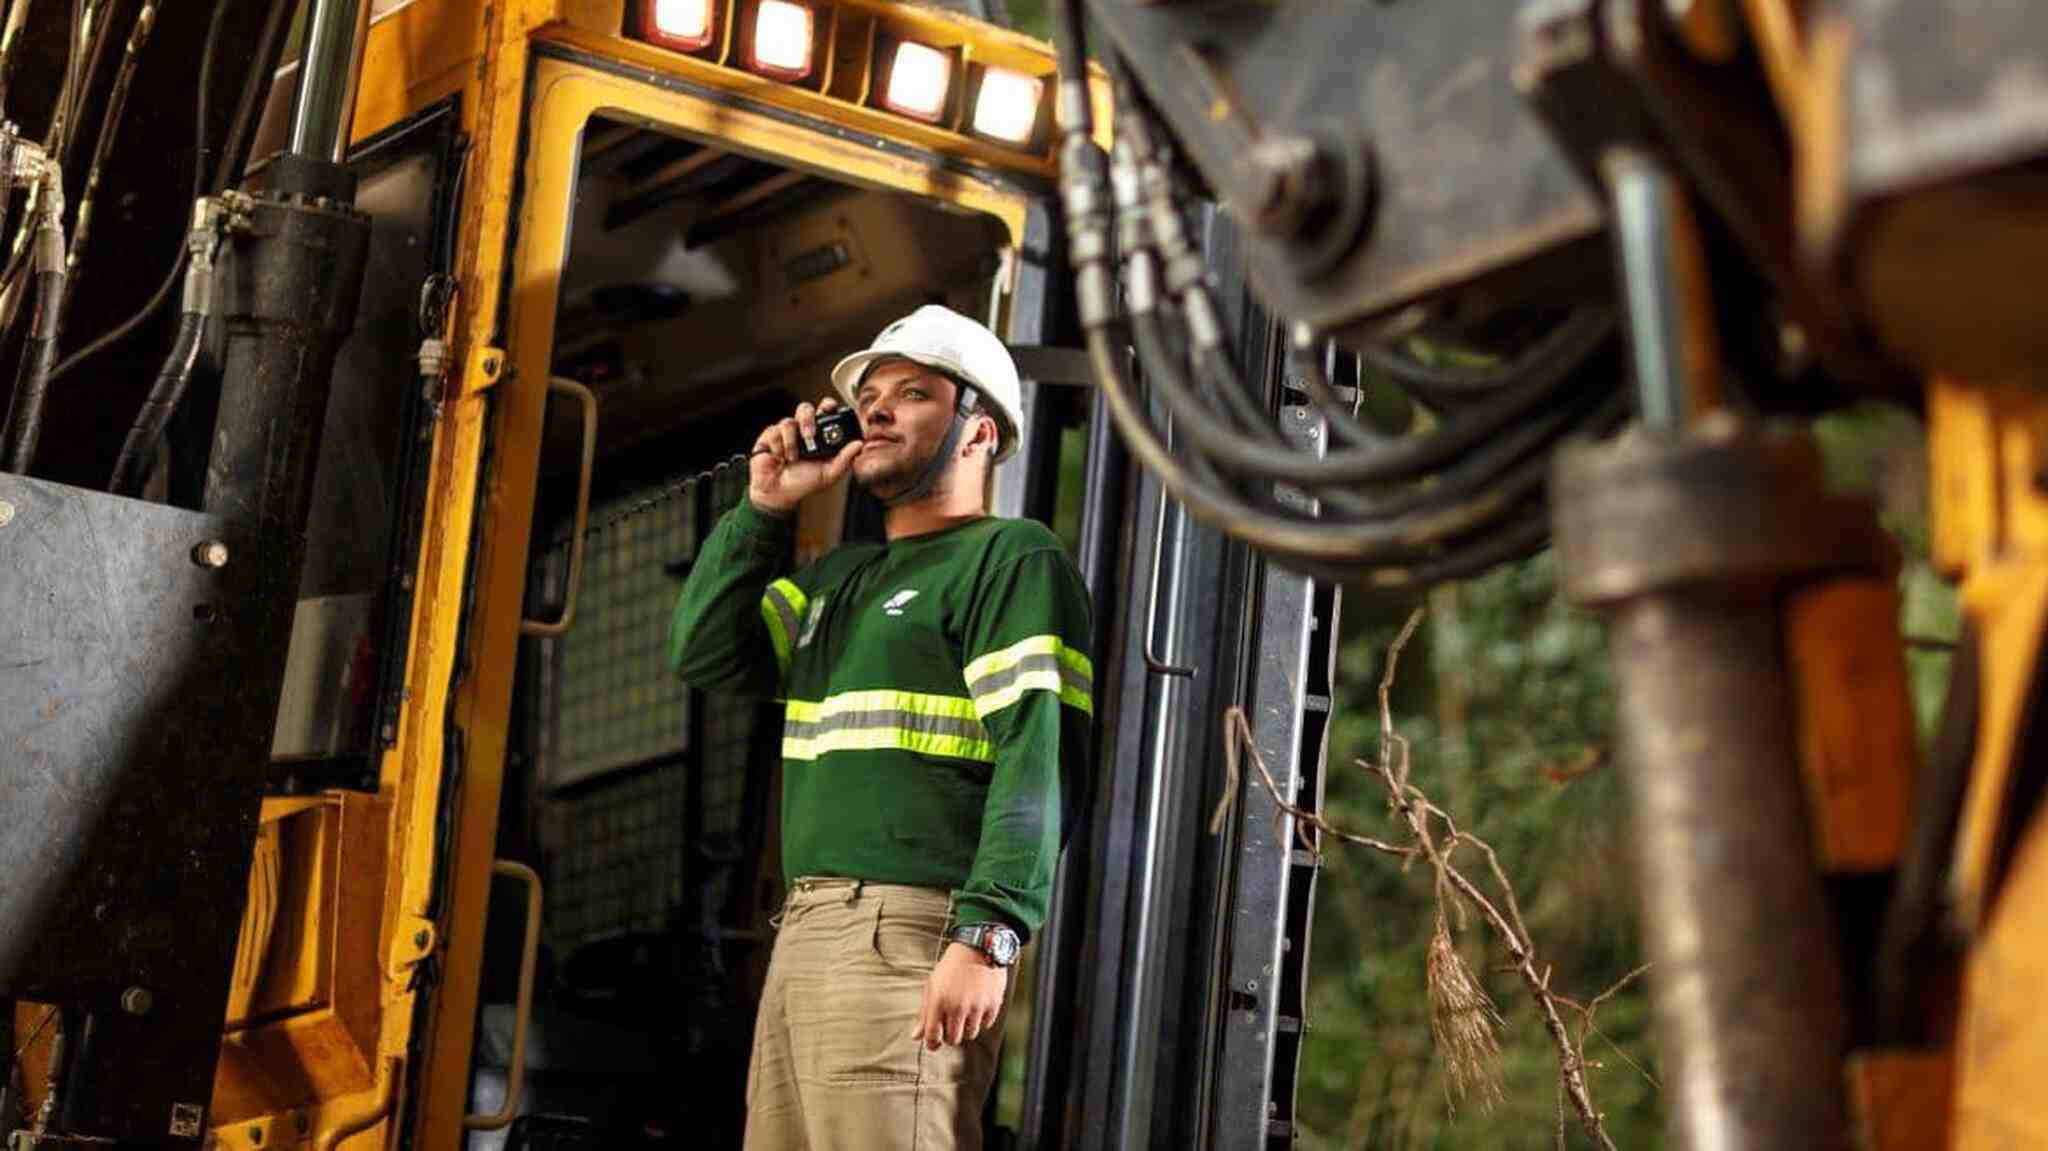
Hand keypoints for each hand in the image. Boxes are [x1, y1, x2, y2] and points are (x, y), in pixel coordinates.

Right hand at [749, 398, 862, 514]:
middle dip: (808, 419)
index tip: (830, 409)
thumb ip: (845, 460)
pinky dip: (778, 447)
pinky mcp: (769, 437)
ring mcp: (785, 433)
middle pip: (805, 408)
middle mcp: (802, 431)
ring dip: (791, 442)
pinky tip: (779, 458)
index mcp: (819, 436)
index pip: (825, 412)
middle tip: (809, 436)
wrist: (778, 495)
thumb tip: (859, 444)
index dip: (828, 406)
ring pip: (788, 422)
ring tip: (792, 458)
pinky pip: (774, 432)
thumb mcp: (829, 474)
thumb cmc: (803, 484)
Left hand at [911, 942, 1006, 1049]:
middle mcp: (958, 1006)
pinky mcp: (993, 1005)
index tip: (934, 1043)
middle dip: (950, 1035)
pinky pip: (985, 1025)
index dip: (932, 1043)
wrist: (979, 948)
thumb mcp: (932, 985)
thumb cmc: (952, 967)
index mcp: (938, 1001)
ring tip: (965, 1012)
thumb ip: (924, 1013)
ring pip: (970, 1034)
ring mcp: (976, 1007)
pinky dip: (980, 1019)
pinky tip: (977, 1005)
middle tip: (950, 1024)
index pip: (933, 1036)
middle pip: (953, 1040)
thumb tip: (916, 1036)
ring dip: (966, 1028)